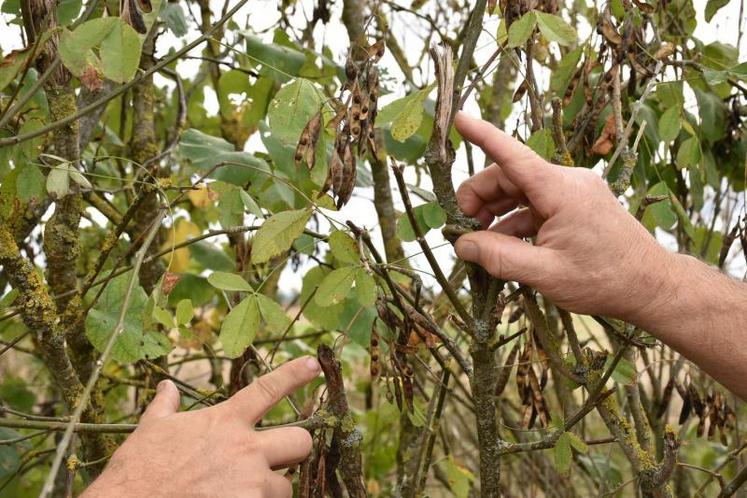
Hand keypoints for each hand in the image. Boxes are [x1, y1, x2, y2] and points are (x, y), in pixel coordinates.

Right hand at [82, 356, 320, 497]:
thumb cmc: (137, 470)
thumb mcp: (151, 430)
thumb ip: (166, 407)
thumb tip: (166, 387)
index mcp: (225, 421)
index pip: (267, 390)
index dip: (293, 375)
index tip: (312, 364)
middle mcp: (245, 448)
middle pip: (301, 442)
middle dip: (292, 452)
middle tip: (270, 462)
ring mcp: (250, 483)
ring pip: (285, 487)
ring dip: (267, 492)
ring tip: (233, 493)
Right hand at [453, 113, 677, 323]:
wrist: (651, 287)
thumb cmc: (604, 280)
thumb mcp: (545, 273)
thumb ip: (499, 257)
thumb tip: (462, 245)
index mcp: (562, 191)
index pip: (513, 156)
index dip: (483, 136)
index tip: (459, 119)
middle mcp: (568, 182)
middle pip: (509, 176)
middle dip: (480, 199)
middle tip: (462, 230)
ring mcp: (573, 192)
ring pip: (520, 191)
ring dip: (495, 213)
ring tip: (479, 244)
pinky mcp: (576, 205)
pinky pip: (535, 205)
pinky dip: (515, 222)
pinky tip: (503, 247)